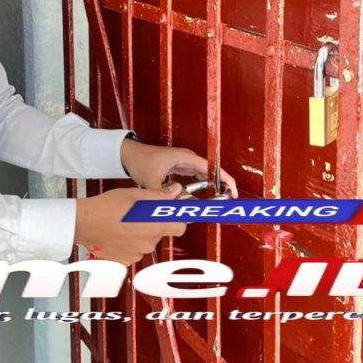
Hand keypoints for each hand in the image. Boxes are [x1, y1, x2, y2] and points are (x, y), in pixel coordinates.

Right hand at [74, 184, 186, 265]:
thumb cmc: (106, 207)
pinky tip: (119, 233)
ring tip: (126, 222)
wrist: (83, 223)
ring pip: (147, 242)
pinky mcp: (126, 261)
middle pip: (162, 233)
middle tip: (140, 213)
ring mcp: (137, 254)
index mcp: (153, 226)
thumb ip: (158, 195)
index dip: (177, 219)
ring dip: (142, 233)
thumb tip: (174, 191)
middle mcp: (148, 243)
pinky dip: (130, 243)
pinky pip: (135, 251)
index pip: (180, 227)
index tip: (172, 213)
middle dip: (155, 224)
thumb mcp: (135, 194)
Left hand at [120, 138, 238, 197]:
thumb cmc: (140, 160)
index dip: (225, 179)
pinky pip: (195, 177)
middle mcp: (187, 158)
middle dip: (222, 185)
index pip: (211, 168)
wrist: (128, 154)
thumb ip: (162, 195)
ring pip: (204, 175)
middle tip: (229, 200)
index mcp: (185, 157)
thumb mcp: (151, 180)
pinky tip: (203, 197)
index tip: (233, 191)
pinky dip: (201, 186)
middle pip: (211, 172)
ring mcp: (184, 162)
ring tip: (220, 200)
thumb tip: (173, 208)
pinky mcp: (179, 167)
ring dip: (212, 187)